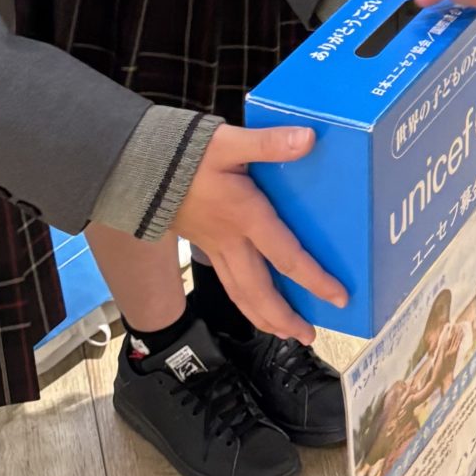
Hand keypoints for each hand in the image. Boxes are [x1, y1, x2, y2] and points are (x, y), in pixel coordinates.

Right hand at [173, 125, 344, 343]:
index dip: (314, 280)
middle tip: (307, 336)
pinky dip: (244, 300)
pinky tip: (253, 303)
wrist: (136, 165)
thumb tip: (308, 138)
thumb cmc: (184, 152)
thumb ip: (269, 142)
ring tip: (285, 333)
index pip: (286, 257)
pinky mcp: (202, 243)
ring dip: (263, 316)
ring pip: (240, 293)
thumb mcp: (229, 142)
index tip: (339, 297)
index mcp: (245, 217)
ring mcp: (214, 245)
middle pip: (259, 291)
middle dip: (284, 317)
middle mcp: (230, 240)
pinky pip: (227, 282)